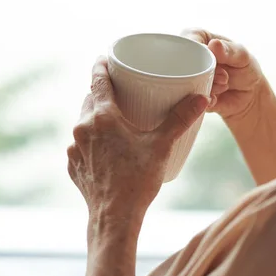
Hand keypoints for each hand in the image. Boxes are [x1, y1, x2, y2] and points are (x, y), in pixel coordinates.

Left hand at [67, 57, 209, 229]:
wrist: (115, 217)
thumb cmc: (137, 180)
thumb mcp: (162, 146)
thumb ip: (180, 119)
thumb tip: (201, 98)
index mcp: (102, 116)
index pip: (97, 79)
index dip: (101, 65)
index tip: (105, 57)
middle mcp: (82, 127)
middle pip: (90, 99)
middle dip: (103, 93)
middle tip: (120, 92)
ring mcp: (75, 148)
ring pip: (84, 122)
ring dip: (96, 118)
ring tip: (115, 122)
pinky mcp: (73, 165)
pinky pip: (81, 144)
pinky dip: (91, 140)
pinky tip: (105, 148)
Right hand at [181, 28, 266, 123]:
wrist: (248, 95)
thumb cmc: (244, 68)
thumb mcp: (242, 56)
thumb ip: (229, 50)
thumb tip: (214, 44)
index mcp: (198, 38)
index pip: (187, 40)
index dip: (198, 51)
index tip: (214, 61)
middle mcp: (188, 57)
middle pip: (182, 62)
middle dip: (204, 72)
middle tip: (223, 76)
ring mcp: (187, 77)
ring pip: (185, 82)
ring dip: (207, 86)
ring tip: (224, 84)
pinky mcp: (188, 96)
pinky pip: (189, 99)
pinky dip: (204, 99)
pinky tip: (217, 97)